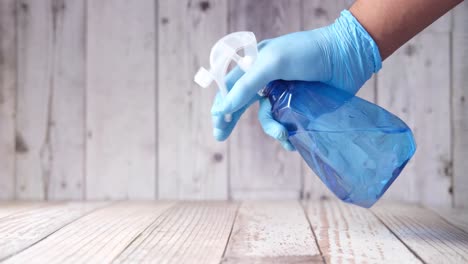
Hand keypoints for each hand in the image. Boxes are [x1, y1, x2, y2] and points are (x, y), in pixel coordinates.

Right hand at [211, 10, 381, 149]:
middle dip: (231, 120)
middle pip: (242, 103)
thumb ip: (245, 85)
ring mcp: (283, 94)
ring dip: (272, 129)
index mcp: (256, 64)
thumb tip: (222, 108)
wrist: (346, 57)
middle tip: (220, 137)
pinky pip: (286, 125)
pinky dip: (287, 135)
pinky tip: (292, 142)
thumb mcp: (272, 64)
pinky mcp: (300, 107)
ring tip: (283, 135)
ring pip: (267, 117)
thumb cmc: (307, 53)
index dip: (222, 103)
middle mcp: (267, 80)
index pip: (231, 85)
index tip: (217, 122)